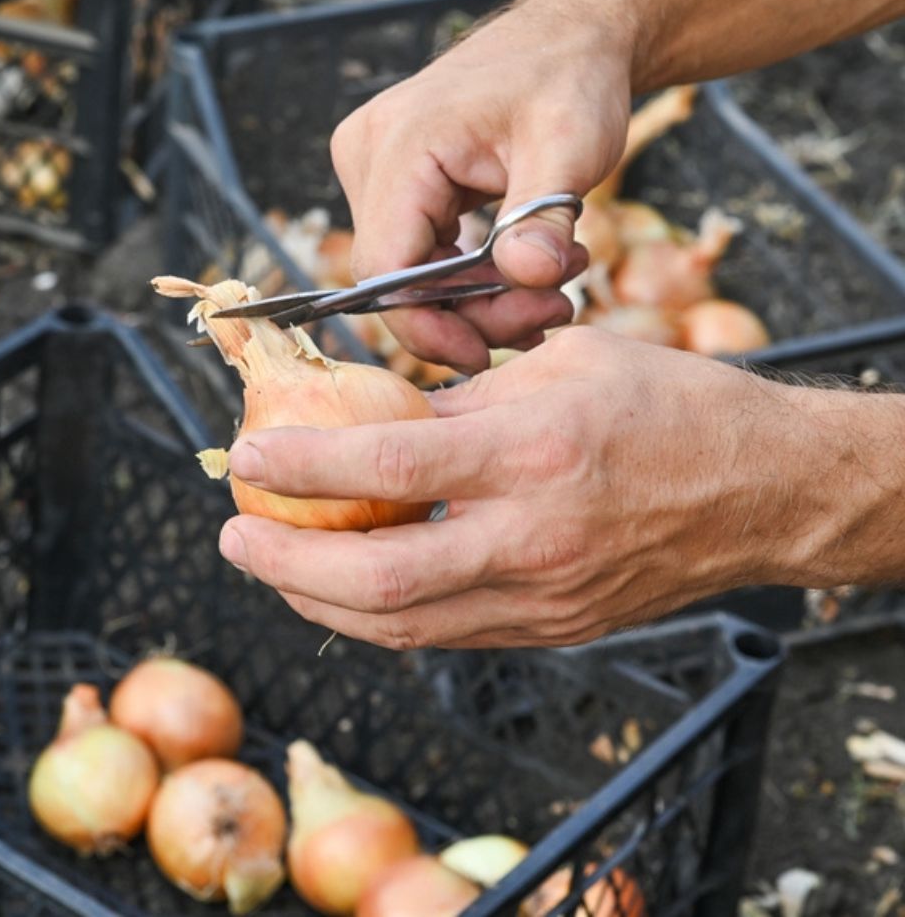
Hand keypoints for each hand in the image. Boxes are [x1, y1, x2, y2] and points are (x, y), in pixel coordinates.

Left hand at [215, 328, 852, 648]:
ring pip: (401, 627)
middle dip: (284, 567)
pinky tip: (341, 591)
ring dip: (317, 604)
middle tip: (234, 538)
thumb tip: (374, 420)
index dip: (303, 467)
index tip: (248, 458)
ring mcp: (543, 596)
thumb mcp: (559, 363)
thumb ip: (461, 400)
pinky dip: (378, 617)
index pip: (389, 468)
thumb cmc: (667, 406)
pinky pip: (443, 634)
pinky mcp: (552, 628)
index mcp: (533, 452)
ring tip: (271, 567)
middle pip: (378, 582)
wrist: (763, 489)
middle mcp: (533, 537)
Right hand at [330, 0, 635, 372]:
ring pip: (407, 271)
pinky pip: (415, 250)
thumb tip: (530, 278)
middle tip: (551, 313)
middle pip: (396, 276)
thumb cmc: (568, 78)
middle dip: (470, 312)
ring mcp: (372, 166)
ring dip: (477, 297)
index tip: (486, 354)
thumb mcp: (572, 146)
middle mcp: (368, 153)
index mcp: (401, 143)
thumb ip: (544, 215)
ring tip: (553, 286)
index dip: (426, 323)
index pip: (385, 265)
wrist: (569, 38)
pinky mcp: (390, 180)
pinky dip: (467, 275)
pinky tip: (522, 273)